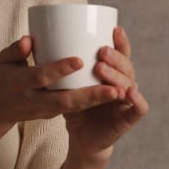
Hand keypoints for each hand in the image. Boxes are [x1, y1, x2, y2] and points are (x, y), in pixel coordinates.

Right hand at [0, 36, 120, 126]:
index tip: (79, 60)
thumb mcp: (2, 62)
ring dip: (96, 102)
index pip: (42, 77)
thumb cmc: (0, 78)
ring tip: (119, 93)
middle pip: (65, 100)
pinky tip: (109, 96)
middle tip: (115, 90)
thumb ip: (16, 50)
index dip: (60, 69)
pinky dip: (91, 104)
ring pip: (73, 108)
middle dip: (90, 96)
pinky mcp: (52, 115)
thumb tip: (30, 40)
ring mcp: (44, 111)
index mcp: (21, 84)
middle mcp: (34, 100)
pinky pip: (73, 110)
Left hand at [64, 26, 150, 162]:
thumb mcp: (65, 85)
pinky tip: (128, 92)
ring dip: (118, 75)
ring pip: (130, 84)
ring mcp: (127, 102)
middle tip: (101, 51)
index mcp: (111, 74)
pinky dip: (138, 100)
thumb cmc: (73, 109)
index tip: (114, 29)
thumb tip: (29, 41)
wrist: (81, 139)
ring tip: (102, 69)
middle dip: (116, 57)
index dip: (121, 42)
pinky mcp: (128, 120)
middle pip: (126, 66)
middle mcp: (123, 84)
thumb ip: (54, 66)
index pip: (121, 54)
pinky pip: (140, 109)